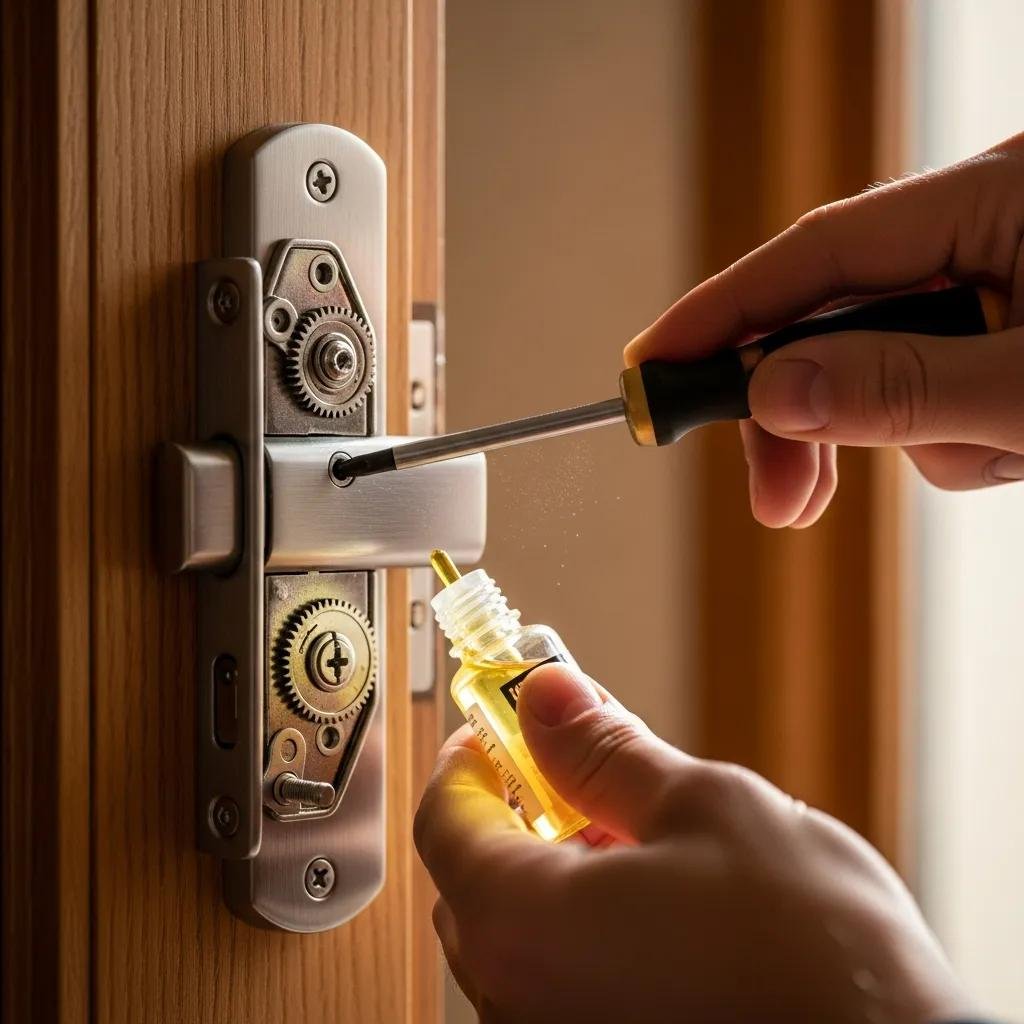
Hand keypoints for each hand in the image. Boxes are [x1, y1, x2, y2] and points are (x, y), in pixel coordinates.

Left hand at [415, 664, 969, 1022]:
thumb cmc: (807, 949)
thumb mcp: (702, 807)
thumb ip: (604, 752)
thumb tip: (548, 695)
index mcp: (523, 924)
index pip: (445, 819)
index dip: (469, 755)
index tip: (500, 722)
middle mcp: (519, 998)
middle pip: (473, 877)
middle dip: (514, 809)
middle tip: (574, 767)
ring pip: (518, 932)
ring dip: (551, 869)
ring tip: (632, 834)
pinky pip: (556, 981)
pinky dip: (578, 928)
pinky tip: (653, 905)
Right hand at [626, 132, 1023, 527]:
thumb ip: (902, 387)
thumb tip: (773, 394)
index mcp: (999, 196)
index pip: (821, 251)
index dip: (725, 310)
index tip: (653, 362)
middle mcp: (987, 227)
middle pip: (837, 317)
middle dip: (802, 412)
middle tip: (776, 498)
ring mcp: (996, 280)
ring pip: (882, 365)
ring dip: (896, 431)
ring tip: (977, 455)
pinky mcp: (1003, 332)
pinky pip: (929, 389)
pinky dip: (947, 435)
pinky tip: (999, 445)